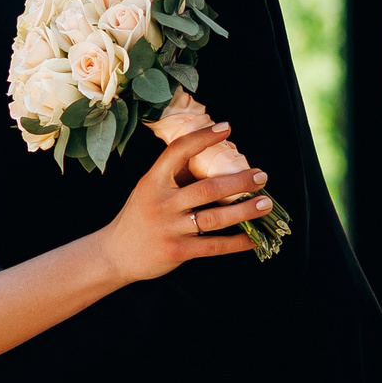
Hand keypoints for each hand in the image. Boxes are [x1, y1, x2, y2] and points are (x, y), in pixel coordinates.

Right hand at [98, 121, 272, 284]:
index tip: (226, 127)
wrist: (116, 254)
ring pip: (215, 218)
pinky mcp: (178, 251)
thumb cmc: (139, 217)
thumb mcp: (148, 190)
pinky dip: (237, 242)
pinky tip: (253, 238)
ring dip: (244, 210)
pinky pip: (214, 246)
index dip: (203, 138)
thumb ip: (174, 178)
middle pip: (207, 188)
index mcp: (153, 181)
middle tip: (262, 176)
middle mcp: (161, 203)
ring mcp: (170, 228)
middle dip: (239, 182)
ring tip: (265, 204)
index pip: (178, 152)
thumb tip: (212, 161)